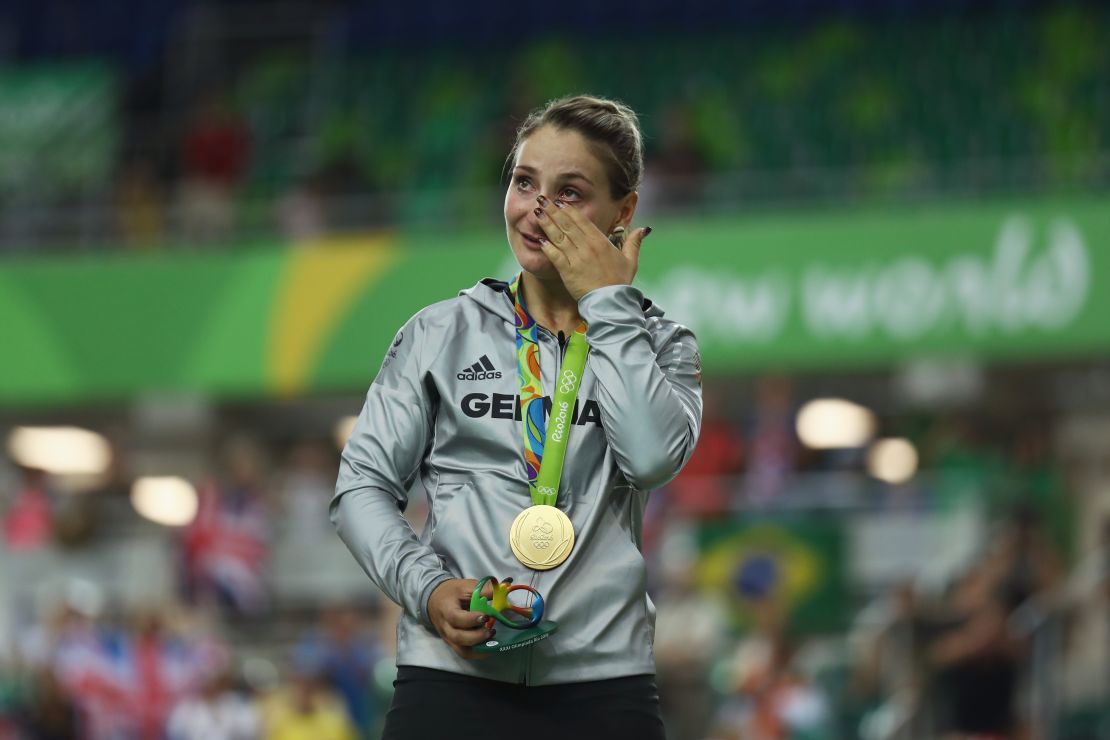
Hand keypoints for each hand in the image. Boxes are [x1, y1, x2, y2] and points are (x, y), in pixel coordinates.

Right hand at [426, 578, 493, 659]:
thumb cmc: (452, 592)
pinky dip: (478, 653)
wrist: (435, 600)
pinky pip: (465, 653)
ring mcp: (448, 637)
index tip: (485, 616)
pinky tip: (489, 645)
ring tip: (491, 636)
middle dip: (477, 636)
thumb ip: (484, 589)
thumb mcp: (466, 586)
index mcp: (446, 609)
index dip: (471, 620)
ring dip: (479, 646)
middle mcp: (445, 626)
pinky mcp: (453, 643)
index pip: (455, 618)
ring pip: (462, 650)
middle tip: (491, 629)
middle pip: (458, 638)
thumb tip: (504, 588)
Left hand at [534, 194, 651, 300]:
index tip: (560, 201)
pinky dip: (547, 247)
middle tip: (542, 200)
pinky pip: (554, 256)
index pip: (582, 221)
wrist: (610, 303)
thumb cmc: (620, 283)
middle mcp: (587, 247)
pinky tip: (539, 239)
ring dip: (546, 224)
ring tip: (536, 213)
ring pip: (558, 237)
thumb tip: (644, 229)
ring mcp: (576, 258)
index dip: (569, 210)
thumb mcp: (630, 261)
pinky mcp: (567, 271)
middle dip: (553, 211)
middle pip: (567, 225)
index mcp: (601, 242)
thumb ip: (634, 243)